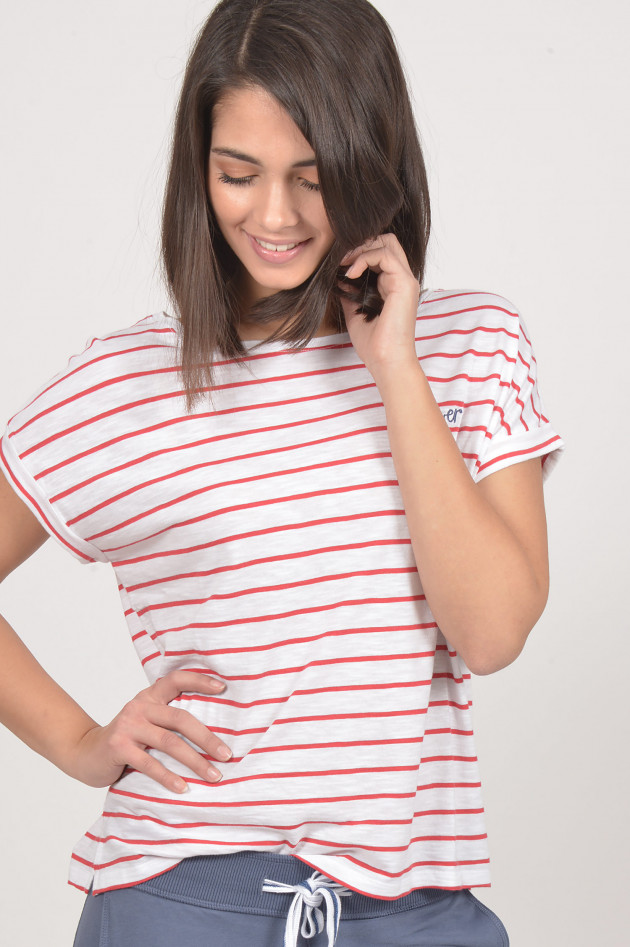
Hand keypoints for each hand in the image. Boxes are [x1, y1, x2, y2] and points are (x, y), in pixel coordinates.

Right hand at [69, 671, 230, 793]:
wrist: (84, 753)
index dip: (200, 681)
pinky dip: (168, 777)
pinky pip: (149, 763)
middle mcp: (139, 706)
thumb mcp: (145, 721)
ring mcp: (128, 726)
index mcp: (149, 697)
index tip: (223, 688)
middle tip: (227, 755)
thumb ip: (167, 719)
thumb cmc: (125, 739)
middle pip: (180, 718)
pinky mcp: (119, 747)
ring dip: (195, 761)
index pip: (176, 680)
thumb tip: (211, 734)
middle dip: (207, 738)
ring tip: (214, 776)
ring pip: (169, 742)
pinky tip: (183, 788)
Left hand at [340, 233, 420, 383]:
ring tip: (344, 265)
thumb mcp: (354, 313)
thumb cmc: (374, 345)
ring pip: (386, 242)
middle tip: (342, 259)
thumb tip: (337, 279)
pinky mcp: (404, 284)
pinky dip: (364, 258)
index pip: (381, 252)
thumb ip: (350, 294)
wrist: (387, 362)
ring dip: (361, 249)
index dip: (360, 251)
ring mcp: (406, 280)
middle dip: (361, 244)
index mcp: (394, 286)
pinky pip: (384, 255)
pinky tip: (350, 273)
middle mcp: (403, 280)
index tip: (340, 264)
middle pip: (387, 240)